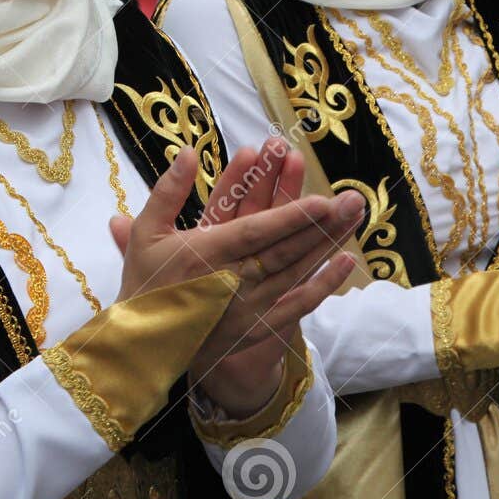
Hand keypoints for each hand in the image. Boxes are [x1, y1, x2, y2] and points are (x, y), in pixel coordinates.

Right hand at [110, 140, 358, 416]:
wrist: (142, 347)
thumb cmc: (144, 284)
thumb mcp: (145, 232)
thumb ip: (169, 190)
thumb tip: (187, 151)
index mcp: (206, 254)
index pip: (256, 232)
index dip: (290, 217)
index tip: (321, 200)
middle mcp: (233, 280)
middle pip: (286, 248)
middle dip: (322, 223)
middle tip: (354, 199)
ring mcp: (249, 306)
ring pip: (296, 271)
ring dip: (329, 243)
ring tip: (356, 217)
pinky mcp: (257, 326)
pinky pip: (297, 304)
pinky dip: (323, 284)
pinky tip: (346, 261)